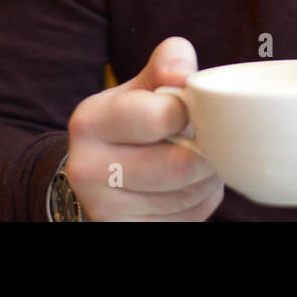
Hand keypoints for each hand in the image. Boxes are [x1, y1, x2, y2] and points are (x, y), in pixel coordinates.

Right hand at [63, 36, 223, 220]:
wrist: (101, 169)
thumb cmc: (133, 120)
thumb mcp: (143, 85)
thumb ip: (167, 64)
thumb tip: (184, 73)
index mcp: (89, 122)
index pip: (160, 117)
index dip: (190, 113)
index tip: (192, 110)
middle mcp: (86, 169)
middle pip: (178, 166)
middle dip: (207, 153)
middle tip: (210, 141)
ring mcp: (102, 210)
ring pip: (186, 197)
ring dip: (208, 179)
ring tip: (201, 161)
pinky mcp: (124, 231)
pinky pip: (184, 220)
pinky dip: (199, 203)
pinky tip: (190, 186)